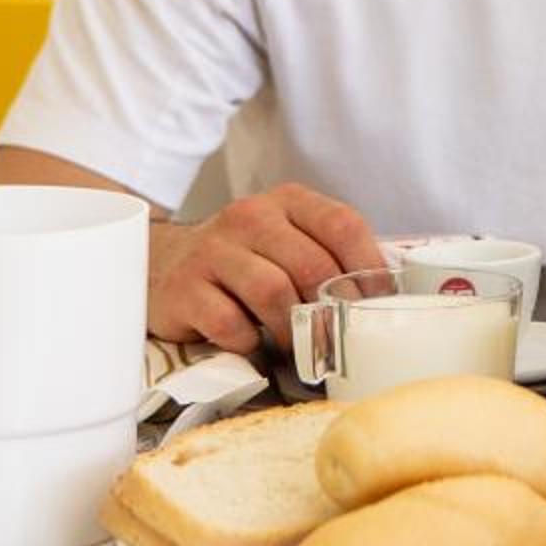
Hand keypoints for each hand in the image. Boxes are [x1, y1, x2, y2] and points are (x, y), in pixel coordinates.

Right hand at [147, 183, 383, 352]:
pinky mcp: (183, 288)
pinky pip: (230, 323)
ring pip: (273, 293)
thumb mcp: (286, 239)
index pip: (343, 224)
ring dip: (292, 330)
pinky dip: (248, 342)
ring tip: (295, 345)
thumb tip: (384, 295)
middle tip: (338, 335)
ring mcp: (213, 250)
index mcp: (288, 200)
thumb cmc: (242, 259)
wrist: (161, 262)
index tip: (379, 302)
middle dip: (331, 308)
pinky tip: (250, 342)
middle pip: (311, 264)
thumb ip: (328, 254)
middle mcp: (250, 216)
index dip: (368, 267)